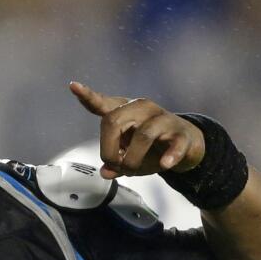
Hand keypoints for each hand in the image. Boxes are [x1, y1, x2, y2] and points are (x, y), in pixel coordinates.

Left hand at [69, 82, 205, 179]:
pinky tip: (165, 164)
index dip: (88, 96)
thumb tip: (106, 173)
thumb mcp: (129, 156)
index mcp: (125, 111)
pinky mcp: (181, 134)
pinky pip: (174, 144)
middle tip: (113, 165)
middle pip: (114, 121)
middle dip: (108, 149)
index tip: (73, 86)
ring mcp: (163, 119)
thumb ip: (115, 163)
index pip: (103, 103)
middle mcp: (142, 109)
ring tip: (132, 171)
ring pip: (142, 135)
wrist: (187, 145)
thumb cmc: (151, 148)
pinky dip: (169, 156)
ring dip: (132, 159)